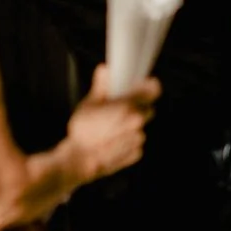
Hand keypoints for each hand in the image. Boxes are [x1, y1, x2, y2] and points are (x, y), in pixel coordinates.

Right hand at [65, 63, 155, 182]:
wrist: (78, 160)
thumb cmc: (82, 131)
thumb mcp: (88, 104)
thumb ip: (101, 86)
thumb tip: (104, 69)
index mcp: (128, 106)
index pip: (153, 91)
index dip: (151, 87)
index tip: (149, 85)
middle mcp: (137, 122)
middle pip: (147, 110)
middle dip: (136, 110)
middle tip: (120, 112)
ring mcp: (137, 139)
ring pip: (140, 128)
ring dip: (130, 128)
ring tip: (111, 131)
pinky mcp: (136, 153)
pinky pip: (136, 144)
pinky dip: (127, 143)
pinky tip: (112, 143)